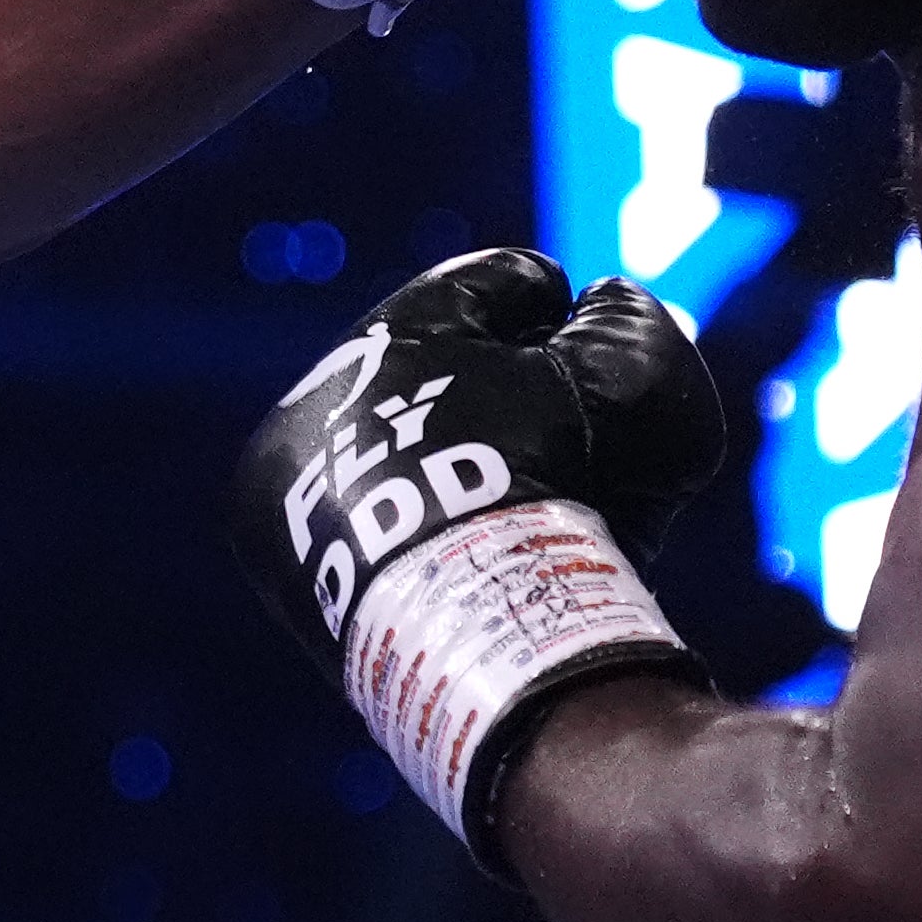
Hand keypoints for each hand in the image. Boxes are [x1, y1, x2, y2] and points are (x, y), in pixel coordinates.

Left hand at [229, 249, 724, 842]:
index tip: (578, 322)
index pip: (487, 287)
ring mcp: (295, 488)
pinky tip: (478, 554)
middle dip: (500, 386)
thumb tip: (603, 308)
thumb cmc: (560, 489)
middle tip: (561, 418)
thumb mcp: (632, 382)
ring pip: (397, 451)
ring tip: (527, 497)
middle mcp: (323, 398)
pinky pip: (371, 524)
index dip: (548, 300)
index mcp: (395, 333)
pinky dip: (423, 528)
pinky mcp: (289, 569)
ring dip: (456, 461)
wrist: (471, 634)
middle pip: (432, 372)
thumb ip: (628, 326)